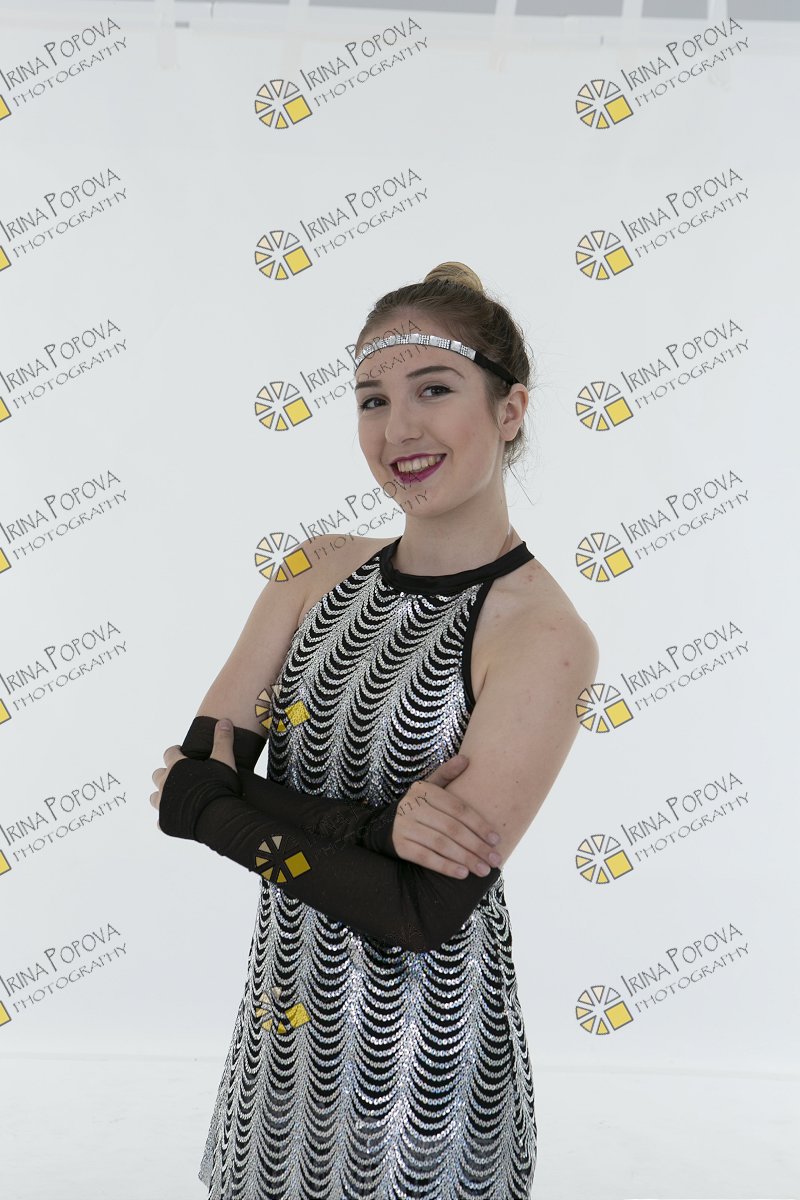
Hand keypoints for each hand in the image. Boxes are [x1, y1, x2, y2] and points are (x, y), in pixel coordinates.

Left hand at [151, 719, 235, 828]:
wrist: (215, 817)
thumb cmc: (219, 786)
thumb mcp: (224, 760)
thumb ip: (223, 740)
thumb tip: (224, 721)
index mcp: (176, 767)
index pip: (169, 753)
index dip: (175, 752)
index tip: (181, 752)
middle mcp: (165, 784)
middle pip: (158, 774)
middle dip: (166, 773)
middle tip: (179, 776)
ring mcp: (164, 804)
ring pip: (154, 797)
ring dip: (162, 795)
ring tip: (175, 796)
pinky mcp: (166, 822)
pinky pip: (160, 821)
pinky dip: (167, 818)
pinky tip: (176, 818)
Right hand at [391, 755, 502, 878]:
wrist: (386, 824)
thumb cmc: (419, 806)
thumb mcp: (430, 787)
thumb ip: (447, 774)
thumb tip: (466, 759)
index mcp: (424, 789)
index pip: (457, 808)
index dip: (478, 824)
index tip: (496, 839)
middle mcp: (412, 806)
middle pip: (451, 828)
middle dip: (476, 845)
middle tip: (494, 859)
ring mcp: (404, 826)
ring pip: (440, 844)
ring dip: (465, 858)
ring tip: (484, 870)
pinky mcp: (399, 846)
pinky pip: (425, 857)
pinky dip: (445, 866)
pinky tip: (462, 873)